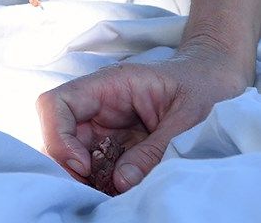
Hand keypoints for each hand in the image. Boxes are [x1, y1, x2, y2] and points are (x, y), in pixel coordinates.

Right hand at [37, 40, 250, 193]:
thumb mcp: (188, 119)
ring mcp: (104, 123)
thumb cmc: (203, 87)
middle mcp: (97, 104)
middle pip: (58, 132)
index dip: (58, 136)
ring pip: (74, 151)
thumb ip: (154, 150)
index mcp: (109, 85)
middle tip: (100, 188)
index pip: (56, 104)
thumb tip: (119, 181)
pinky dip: (103, 179)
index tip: (84, 166)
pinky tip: (124, 186)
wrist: (216, 82)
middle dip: (70, 163)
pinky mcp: (115, 142)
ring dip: (88, 174)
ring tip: (116, 190)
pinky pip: (97, 162)